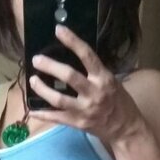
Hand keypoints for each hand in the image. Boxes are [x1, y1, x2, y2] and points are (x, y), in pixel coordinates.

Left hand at [29, 25, 145, 145]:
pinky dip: (43, 114)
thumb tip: (73, 57)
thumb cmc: (119, 102)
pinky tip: (32, 110)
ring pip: (58, 98)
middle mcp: (94, 93)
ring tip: (32, 80)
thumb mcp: (112, 82)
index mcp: (103, 79)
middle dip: (50, 66)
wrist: (126, 129)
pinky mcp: (79, 123)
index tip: (58, 30)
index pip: (87, 56)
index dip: (72, 41)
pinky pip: (57, 118)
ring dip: (42, 89)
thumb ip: (94, 72)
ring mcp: (85, 110)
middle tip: (36, 59)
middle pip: (69, 76)